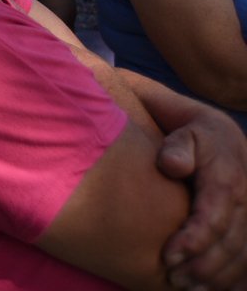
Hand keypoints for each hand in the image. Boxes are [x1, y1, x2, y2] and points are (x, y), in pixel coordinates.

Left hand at [157, 108, 246, 288]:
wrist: (221, 134)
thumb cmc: (193, 133)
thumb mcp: (185, 131)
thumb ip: (177, 146)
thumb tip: (172, 165)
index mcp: (229, 179)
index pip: (214, 218)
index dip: (193, 241)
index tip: (167, 255)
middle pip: (230, 244)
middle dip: (202, 266)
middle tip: (173, 279)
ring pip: (243, 256)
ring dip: (218, 277)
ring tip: (187, 288)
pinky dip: (235, 277)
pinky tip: (213, 289)